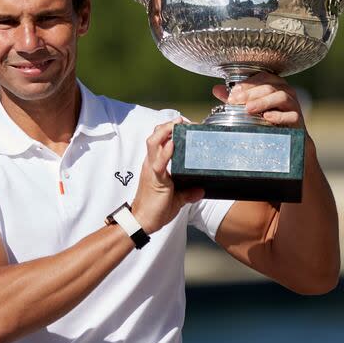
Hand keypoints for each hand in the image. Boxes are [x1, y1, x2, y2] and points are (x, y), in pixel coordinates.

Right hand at [131, 117, 203, 233]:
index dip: (168, 130)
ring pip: (154, 143)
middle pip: (155, 136)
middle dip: (168, 125)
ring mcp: (151, 170)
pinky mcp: (155, 179)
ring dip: (165, 131)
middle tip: (182, 120)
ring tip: (177, 124)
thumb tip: (201, 189)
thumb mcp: (176, 199)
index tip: (182, 124)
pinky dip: (166, 152)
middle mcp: (151, 164)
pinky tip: (173, 143)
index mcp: (154, 165)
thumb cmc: (155, 209)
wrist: (142, 222)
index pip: (159, 141)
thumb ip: (188, 193)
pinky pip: (159, 162)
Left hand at [212, 72, 304, 128]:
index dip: (247, 83)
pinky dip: (278, 116)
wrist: (287, 140)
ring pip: (281, 97)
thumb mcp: (250, 107)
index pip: (262, 77)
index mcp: (275, 85)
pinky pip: (292, 115)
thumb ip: (235, 99)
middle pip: (269, 86)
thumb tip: (216, 89)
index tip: (232, 94)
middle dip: (250, 93)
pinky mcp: (298, 120)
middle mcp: (286, 92)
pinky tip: (267, 117)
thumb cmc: (267, 120)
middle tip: (234, 101)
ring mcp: (294, 105)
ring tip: (248, 109)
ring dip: (263, 102)